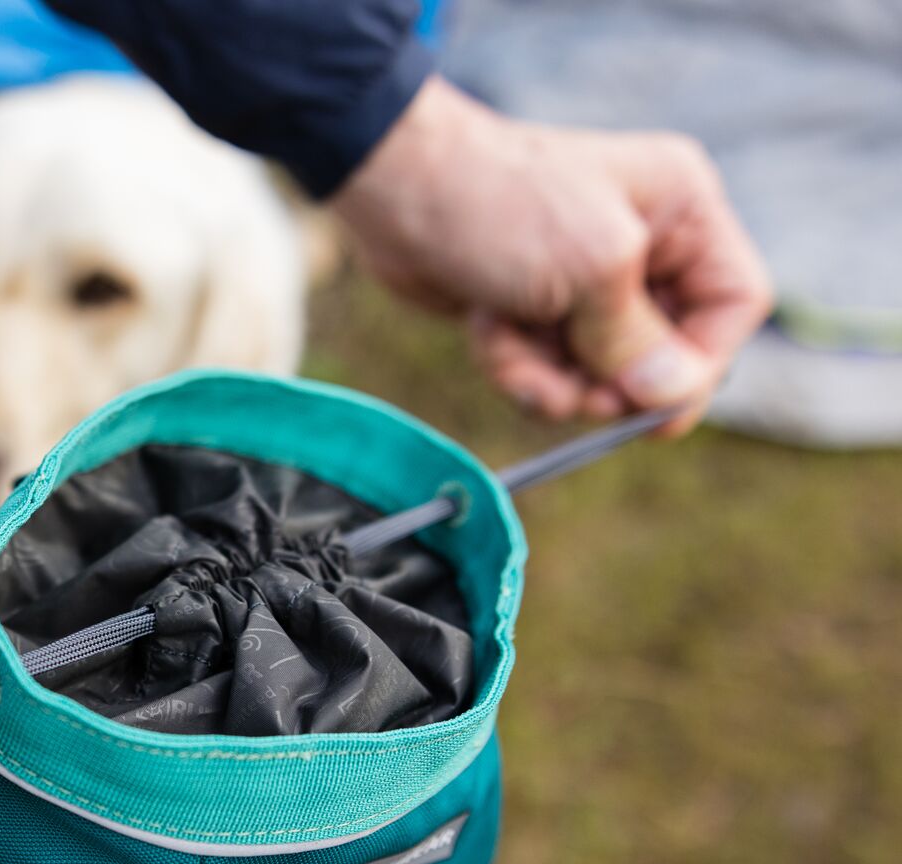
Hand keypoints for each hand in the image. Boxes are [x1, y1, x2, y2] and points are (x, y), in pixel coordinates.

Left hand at [331, 77, 773, 432]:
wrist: (395, 191)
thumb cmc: (499, 205)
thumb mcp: (590, 268)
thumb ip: (636, 340)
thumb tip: (669, 400)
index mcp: (682, 209)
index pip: (734, 302)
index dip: (701, 363)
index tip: (654, 406)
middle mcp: (645, 243)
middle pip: (664, 353)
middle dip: (612, 382)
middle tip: (575, 393)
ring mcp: (587, 280)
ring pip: (601, 372)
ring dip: (554, 380)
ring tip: (513, 347)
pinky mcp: (537, 309)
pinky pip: (550, 370)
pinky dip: (518, 367)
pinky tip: (488, 332)